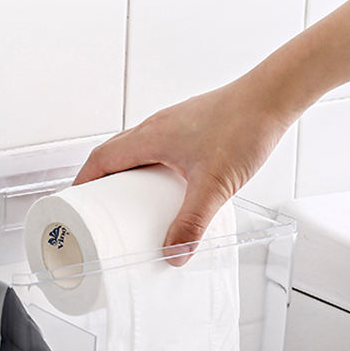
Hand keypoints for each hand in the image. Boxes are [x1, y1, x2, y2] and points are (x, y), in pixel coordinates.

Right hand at [73, 72, 294, 261]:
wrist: (275, 96)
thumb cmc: (243, 126)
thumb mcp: (214, 185)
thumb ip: (193, 222)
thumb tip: (174, 254)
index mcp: (149, 137)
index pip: (100, 160)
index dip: (82, 184)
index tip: (75, 206)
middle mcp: (156, 128)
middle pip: (114, 157)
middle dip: (103, 186)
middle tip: (103, 215)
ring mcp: (175, 126)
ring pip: (138, 153)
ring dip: (129, 179)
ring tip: (134, 208)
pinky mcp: (194, 128)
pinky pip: (159, 152)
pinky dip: (153, 172)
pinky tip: (170, 190)